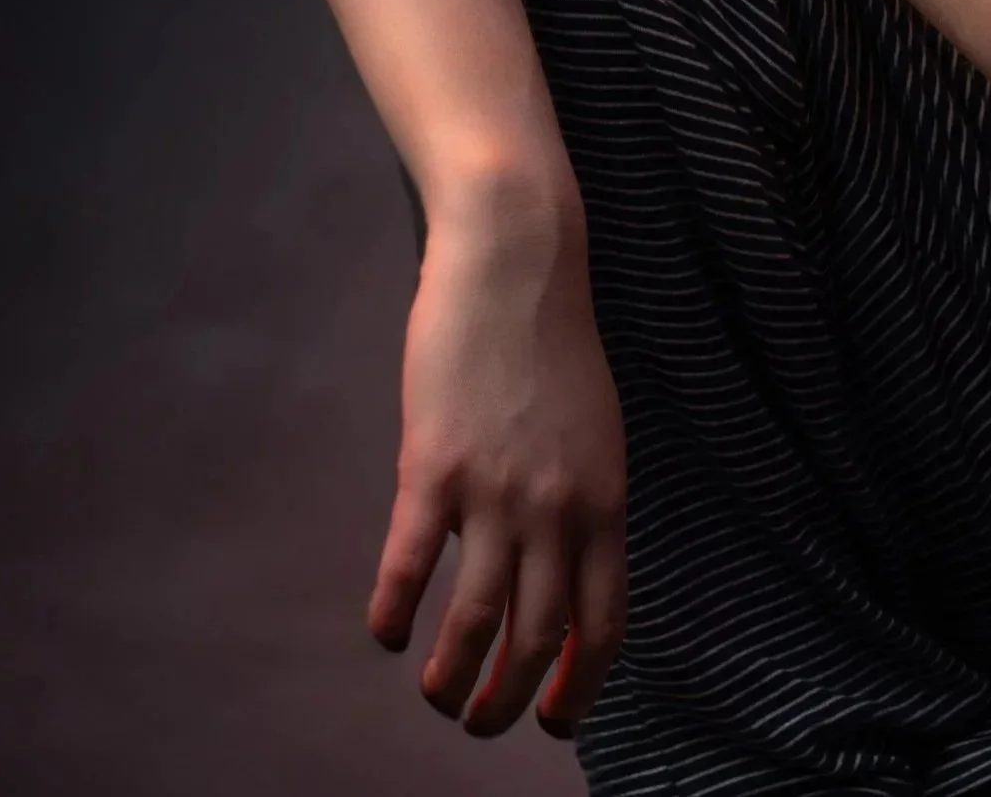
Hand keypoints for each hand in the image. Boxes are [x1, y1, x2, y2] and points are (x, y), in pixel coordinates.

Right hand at [368, 198, 628, 739]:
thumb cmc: (554, 348)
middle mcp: (558, 508)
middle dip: (507, 702)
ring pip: (474, 623)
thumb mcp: (596, 435)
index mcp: (605, 501)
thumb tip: (567, 577)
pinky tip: (385, 632)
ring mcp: (495, 491)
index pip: (603, 623)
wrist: (517, 266)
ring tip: (434, 696)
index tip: (555, 722)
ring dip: (450, 679)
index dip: (579, 686)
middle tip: (479, 723)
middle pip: (536, 639)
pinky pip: (407, 569)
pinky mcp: (433, 468)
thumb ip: (584, 506)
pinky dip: (391, 615)